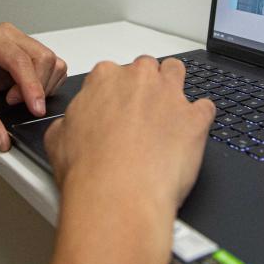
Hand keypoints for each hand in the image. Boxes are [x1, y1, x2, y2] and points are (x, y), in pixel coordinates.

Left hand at [0, 22, 67, 150]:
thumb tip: (3, 137)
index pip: (21, 60)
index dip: (32, 86)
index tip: (35, 108)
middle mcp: (4, 35)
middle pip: (42, 58)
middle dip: (36, 87)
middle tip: (15, 104)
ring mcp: (16, 42)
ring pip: (50, 61)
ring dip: (41, 86)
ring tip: (15, 98)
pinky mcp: (24, 53)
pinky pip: (49, 66)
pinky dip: (43, 84)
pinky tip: (22, 94)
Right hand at [44, 56, 214, 213]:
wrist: (118, 195)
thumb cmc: (89, 170)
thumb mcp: (57, 139)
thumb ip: (69, 122)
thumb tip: (70, 125)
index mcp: (104, 78)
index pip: (113, 73)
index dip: (115, 94)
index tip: (116, 110)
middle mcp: (139, 79)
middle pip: (146, 68)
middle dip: (145, 87)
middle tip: (140, 116)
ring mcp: (170, 95)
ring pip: (177, 72)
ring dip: (173, 87)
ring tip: (168, 113)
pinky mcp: (195, 118)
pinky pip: (206, 107)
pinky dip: (199, 119)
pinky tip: (190, 135)